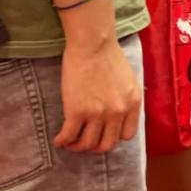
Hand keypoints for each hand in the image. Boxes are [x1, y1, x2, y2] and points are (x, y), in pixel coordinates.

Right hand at [56, 36, 141, 153]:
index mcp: (132, 104)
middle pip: (107, 144)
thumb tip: (119, 114)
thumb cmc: (109, 56)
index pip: (127, 135)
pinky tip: (58, 139)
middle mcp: (117, 112)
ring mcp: (97, 114)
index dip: (113, 137)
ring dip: (77, 147)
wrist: (93, 44)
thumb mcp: (129, 80)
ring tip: (70, 142)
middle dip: (95, 147)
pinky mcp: (77, 111)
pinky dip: (62, 141)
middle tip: (84, 141)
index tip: (103, 134)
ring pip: (87, 144)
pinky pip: (69, 136)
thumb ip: (126, 99)